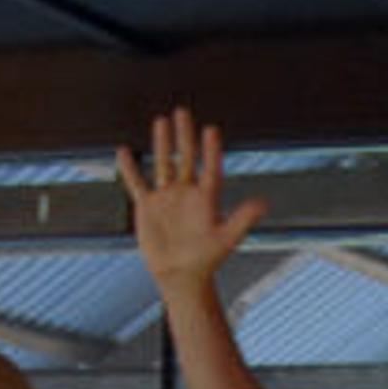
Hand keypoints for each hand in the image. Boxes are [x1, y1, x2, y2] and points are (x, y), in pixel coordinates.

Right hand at [117, 108, 265, 292]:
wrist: (181, 276)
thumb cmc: (207, 260)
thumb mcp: (227, 239)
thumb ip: (243, 219)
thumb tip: (263, 203)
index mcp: (207, 199)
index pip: (209, 168)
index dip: (210, 150)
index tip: (211, 130)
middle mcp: (187, 193)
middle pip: (186, 158)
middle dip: (185, 136)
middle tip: (183, 112)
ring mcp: (167, 198)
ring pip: (163, 164)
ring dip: (161, 143)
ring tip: (162, 121)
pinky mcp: (148, 206)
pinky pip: (137, 183)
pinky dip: (130, 169)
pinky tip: (124, 151)